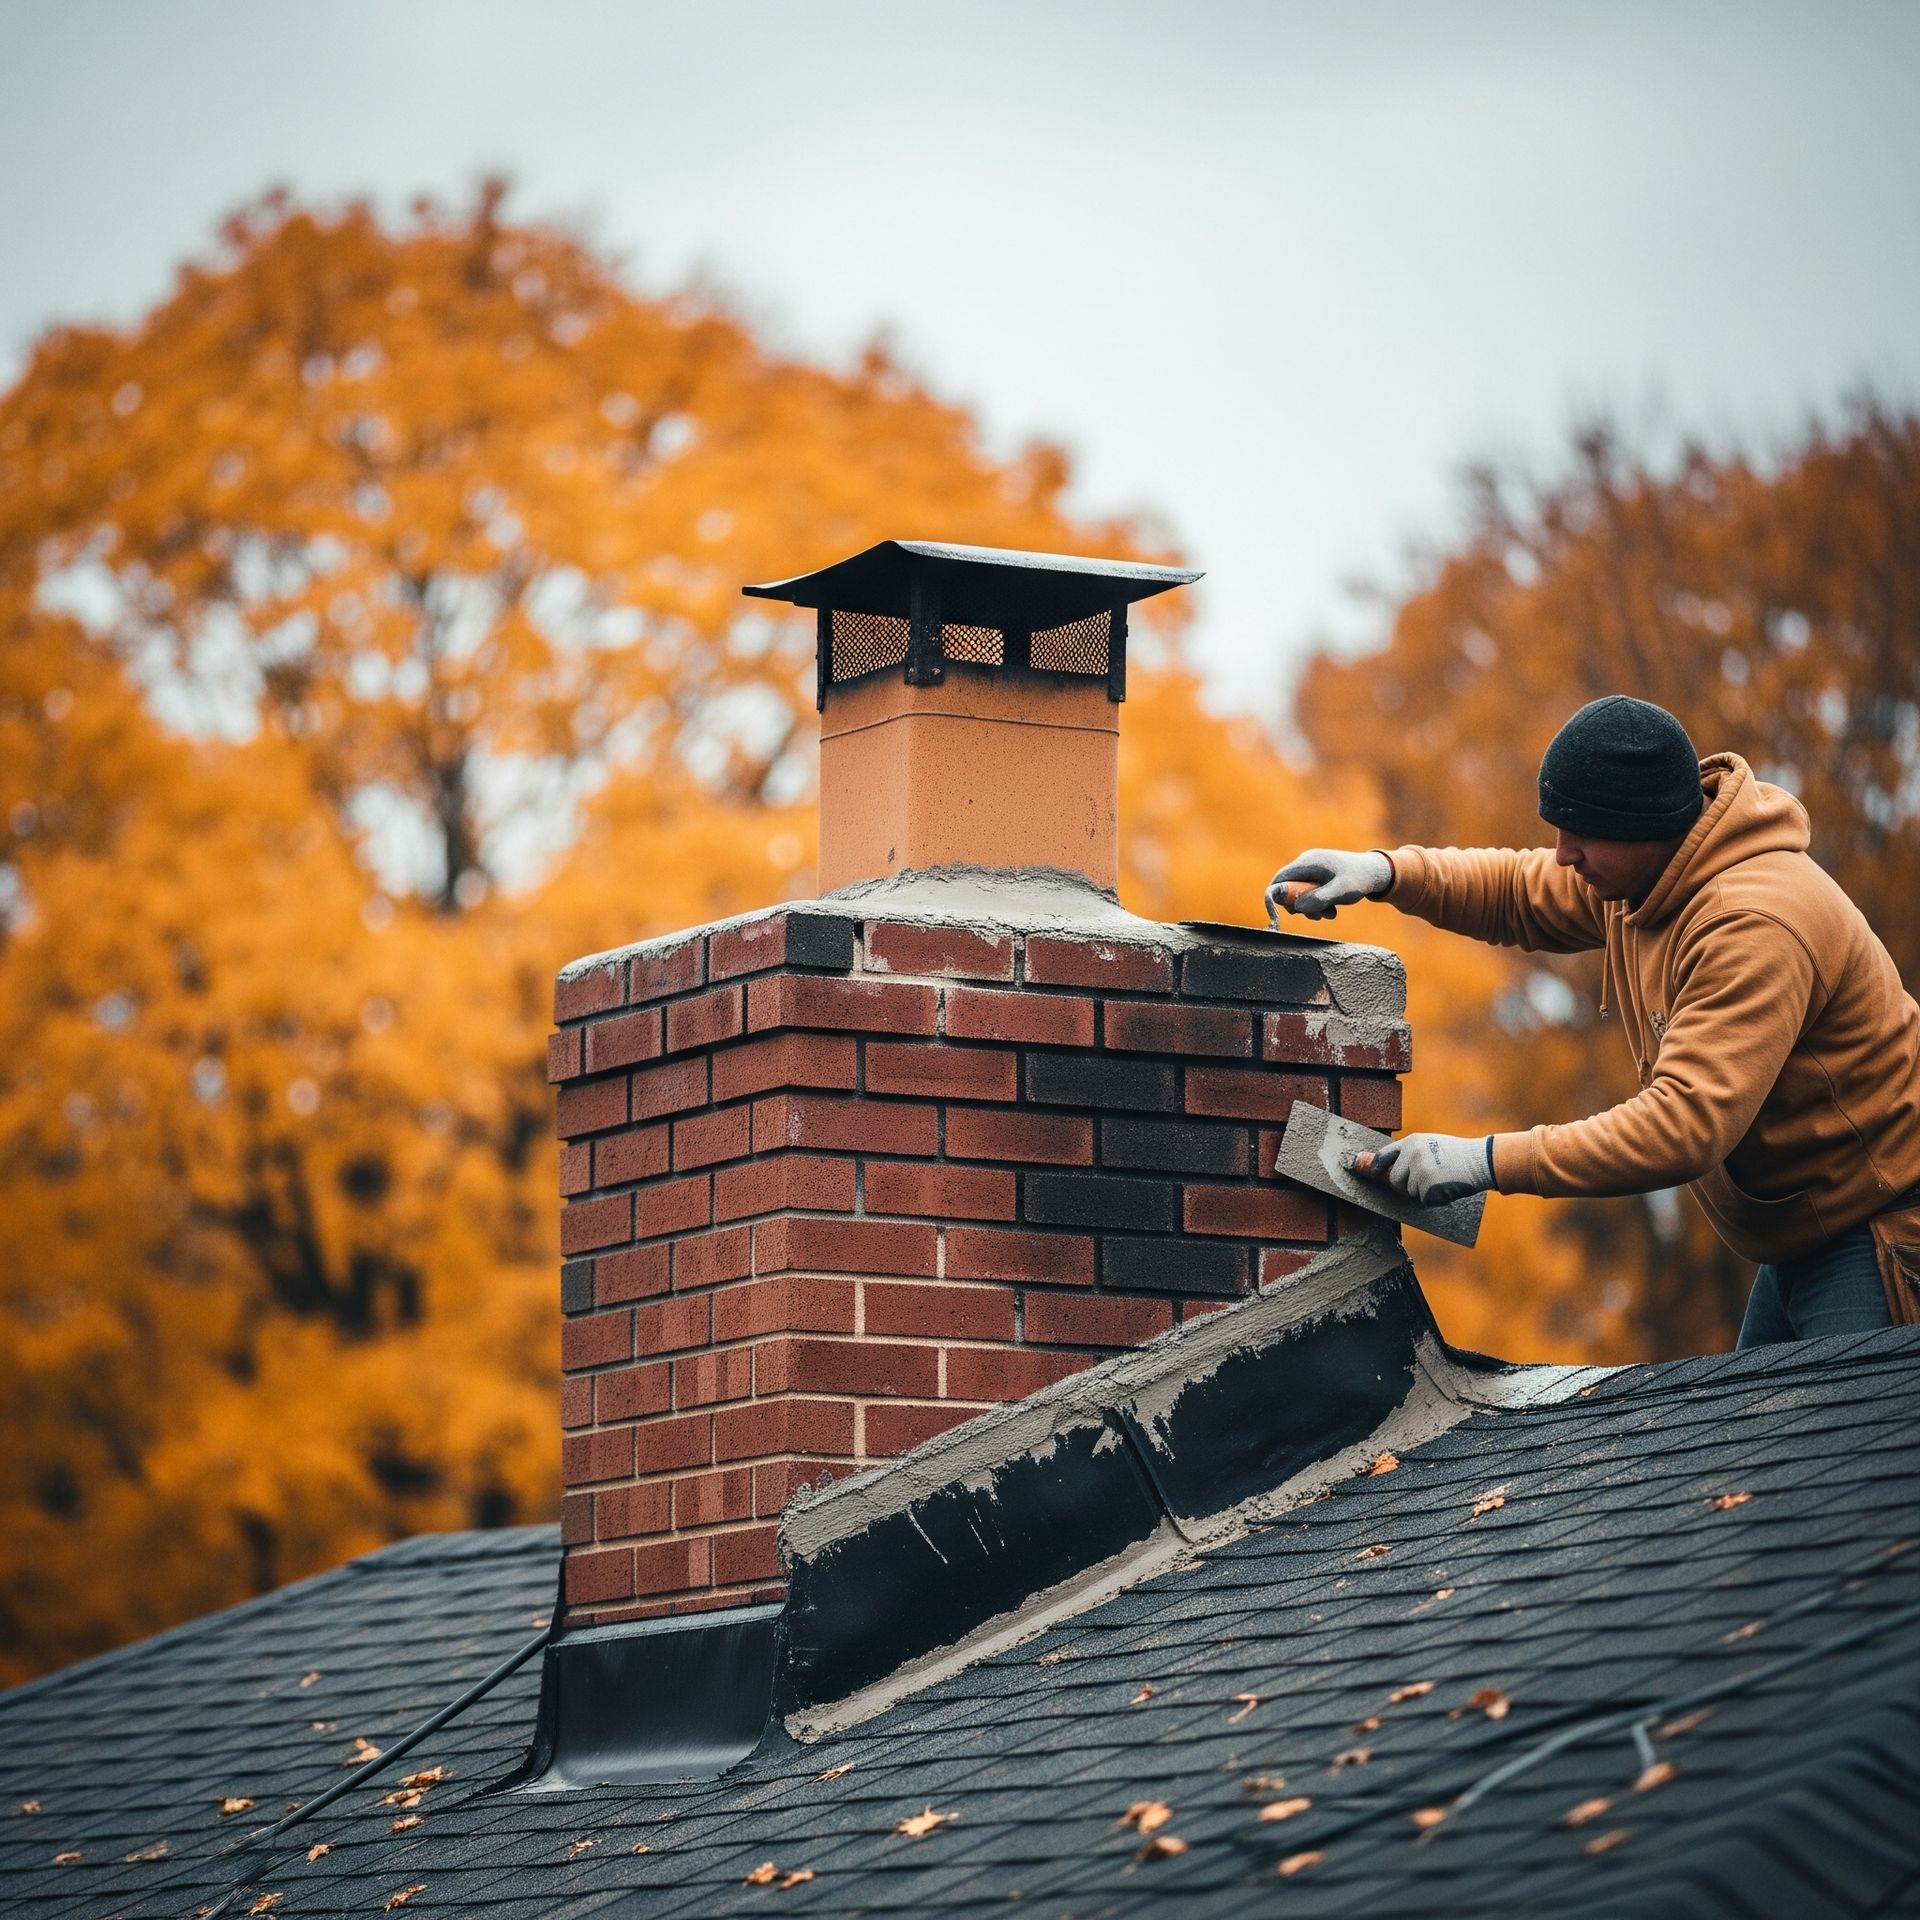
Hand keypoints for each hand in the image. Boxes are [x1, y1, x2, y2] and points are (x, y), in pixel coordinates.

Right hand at [1266, 848, 1391, 922]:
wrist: (1377, 872)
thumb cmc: (1359, 879)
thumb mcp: (1341, 891)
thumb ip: (1319, 899)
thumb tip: (1296, 908)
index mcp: (1308, 862)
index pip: (1280, 879)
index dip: (1275, 897)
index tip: (1281, 913)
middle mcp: (1307, 864)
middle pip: (1288, 888)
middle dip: (1299, 906)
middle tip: (1316, 916)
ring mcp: (1312, 870)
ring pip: (1299, 893)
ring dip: (1311, 908)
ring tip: (1330, 914)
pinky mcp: (1318, 877)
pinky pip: (1309, 893)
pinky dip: (1317, 904)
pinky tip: (1332, 909)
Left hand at [1351, 1132, 1493, 1207]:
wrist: (1479, 1160)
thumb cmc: (1458, 1154)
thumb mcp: (1431, 1144)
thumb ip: (1412, 1152)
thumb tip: (1392, 1168)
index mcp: (1411, 1142)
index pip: (1384, 1155)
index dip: (1374, 1166)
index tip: (1372, 1174)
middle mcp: (1412, 1154)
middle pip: (1394, 1180)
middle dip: (1404, 1186)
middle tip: (1422, 1184)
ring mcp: (1419, 1170)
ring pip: (1409, 1191)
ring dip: (1422, 1192)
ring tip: (1440, 1181)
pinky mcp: (1427, 1186)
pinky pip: (1422, 1199)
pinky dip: (1433, 1199)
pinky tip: (1446, 1188)